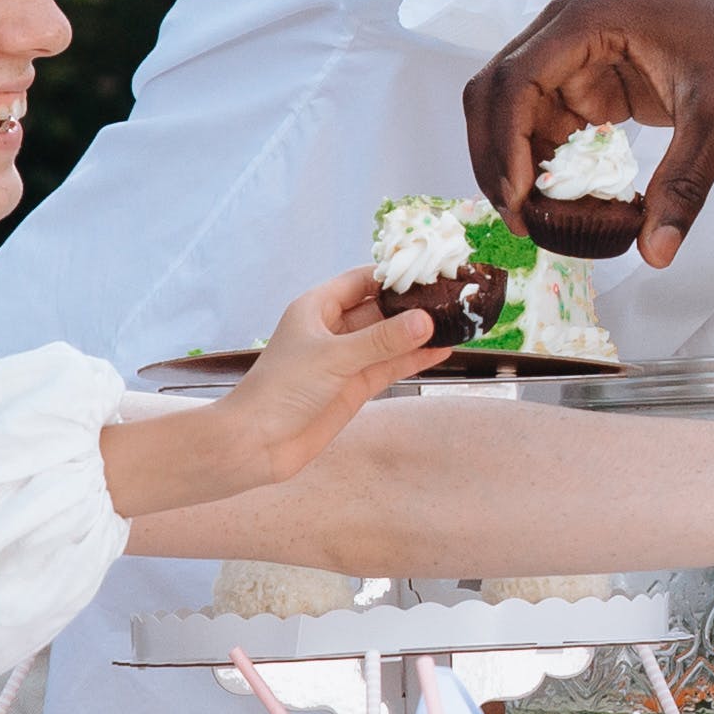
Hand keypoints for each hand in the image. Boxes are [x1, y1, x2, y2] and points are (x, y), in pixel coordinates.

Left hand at [101, 274, 441, 523]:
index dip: (394, 274)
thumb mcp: (334, 358)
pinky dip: (413, 359)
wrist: (256, 444)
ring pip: (388, 339)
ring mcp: (345, 360)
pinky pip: (389, 366)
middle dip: (413, 304)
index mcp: (317, 308)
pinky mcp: (354, 388)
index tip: (431, 269)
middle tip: (454, 296)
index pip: (361, 280)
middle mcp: (332, 329)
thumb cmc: (281, 390)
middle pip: (380, 309)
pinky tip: (442, 350)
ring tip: (458, 321)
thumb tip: (427, 320)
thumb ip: (382, 341)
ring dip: (418, 333)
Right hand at [467, 0, 713, 269]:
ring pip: (520, 110)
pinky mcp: (599, 74)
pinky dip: (551, 160)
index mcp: (589, 15)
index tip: (516, 202)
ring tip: (546, 220)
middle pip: (500, 91)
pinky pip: (553, 119)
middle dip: (499, 157)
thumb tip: (656, 254)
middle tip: (519, 222)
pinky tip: (570, 200)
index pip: (514, 80)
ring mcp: (583, 49)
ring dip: (523, 162)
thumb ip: (683, 187)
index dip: (504, 144)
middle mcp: (572, 25)